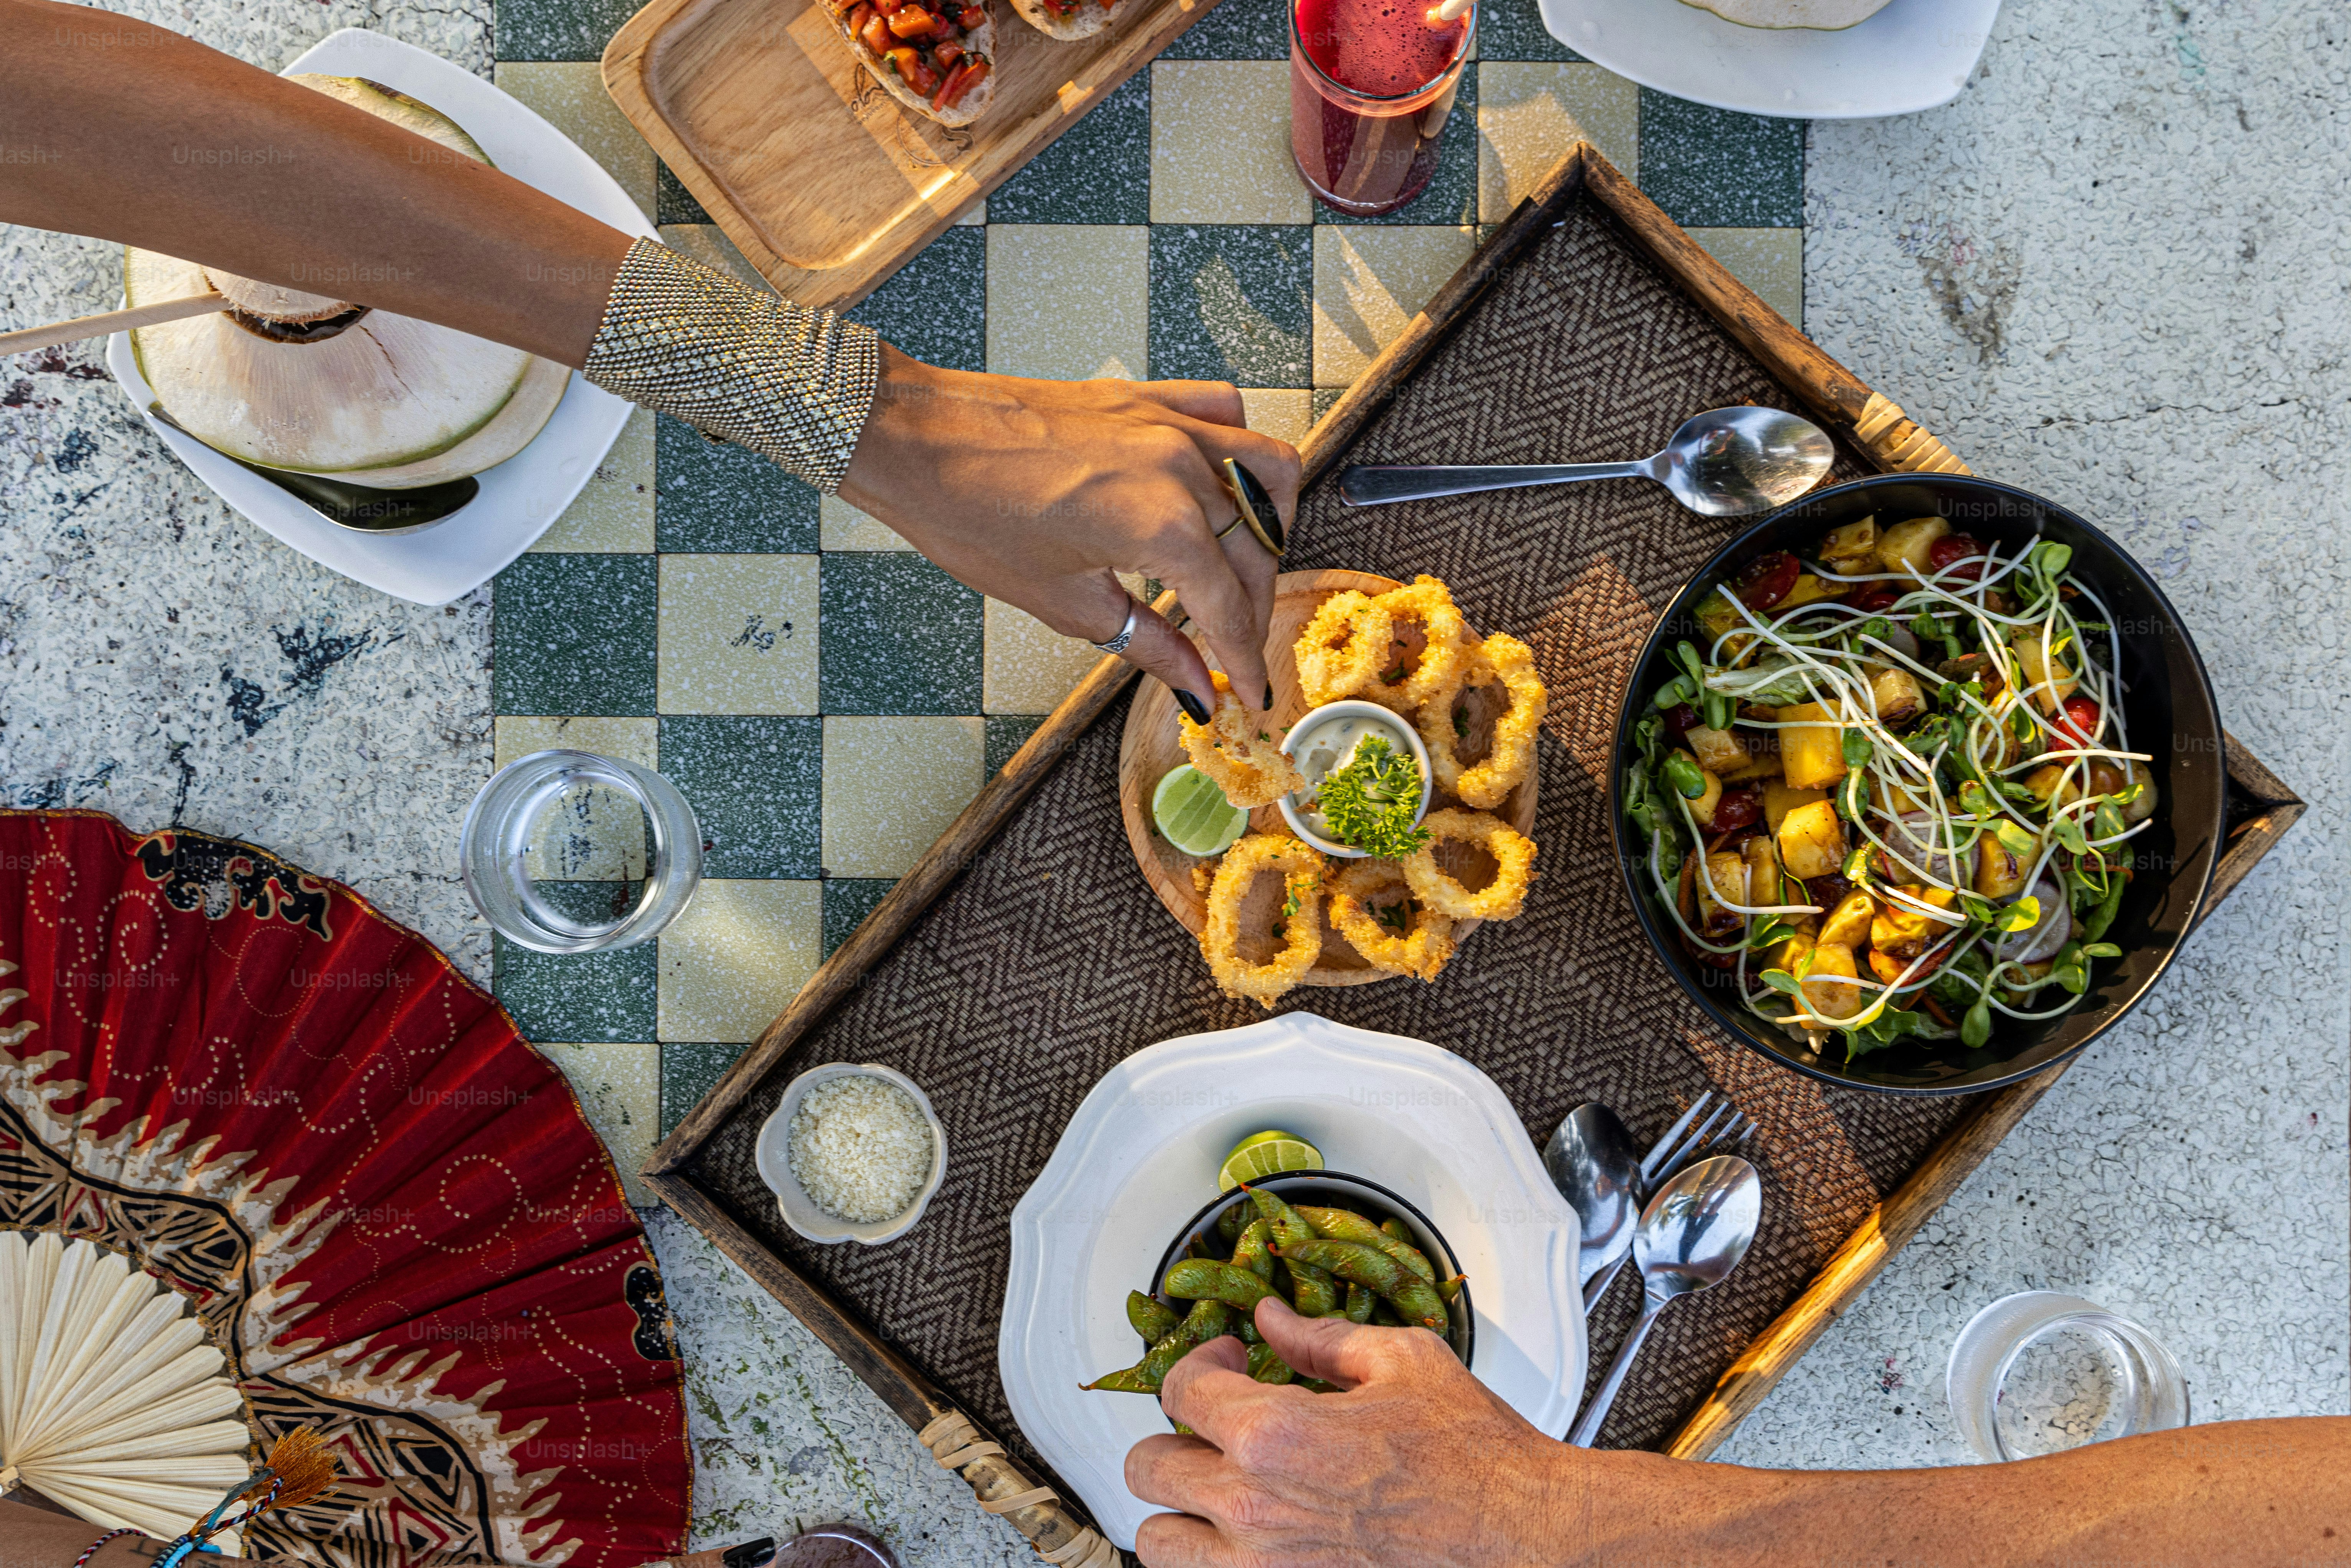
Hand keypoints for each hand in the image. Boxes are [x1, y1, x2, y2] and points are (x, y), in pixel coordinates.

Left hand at [839, 347, 1298, 718]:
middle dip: (1253, 607)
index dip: (1242, 658)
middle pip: (1255, 547)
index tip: (1248, 694)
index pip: (1229, 606)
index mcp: (1164, 526)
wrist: (914, 441)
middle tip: (1236, 647)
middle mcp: (1180, 467)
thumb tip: (1193, 687)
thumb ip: (1147, 643)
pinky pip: (1223, 411)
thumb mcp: (1064, 602)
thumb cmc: (969, 517)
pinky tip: (1218, 482)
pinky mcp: (1144, 396)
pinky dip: (1237, 447)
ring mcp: (1166, 422)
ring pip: (1267, 466)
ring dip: (1271, 520)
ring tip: (1247, 562)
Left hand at [1124, 1296, 1575, 1566]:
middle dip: (1173, 1433)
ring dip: (1176, 1507)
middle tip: (1212, 1422)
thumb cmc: (1472, 1454)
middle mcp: (1254, 1508)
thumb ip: (1320, 1339)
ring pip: (1159, 1542)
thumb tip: (1270, 1319)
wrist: (1520, 1531)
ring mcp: (1266, 1567)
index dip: (1198, 1362)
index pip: (1178, 1391)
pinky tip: (1248, 1531)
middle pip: (1146, 1468)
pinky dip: (1215, 1556)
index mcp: (1273, 1435)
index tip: (1226, 1360)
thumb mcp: (1400, 1361)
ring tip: (1213, 1484)